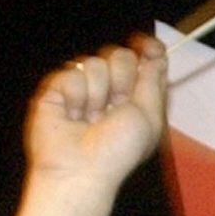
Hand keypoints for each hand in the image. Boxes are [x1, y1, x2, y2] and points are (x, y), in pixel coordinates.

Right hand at [27, 37, 166, 193]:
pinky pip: (71, 73)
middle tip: (116, 106)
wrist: (81, 169)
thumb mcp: (149, 116)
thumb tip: (157, 54)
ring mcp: (82, 87)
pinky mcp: (57, 88)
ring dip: (99, 94)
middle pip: (120, 55)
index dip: (148, 48)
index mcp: (135, 95)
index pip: (143, 59)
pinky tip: (73, 116)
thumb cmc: (119, 150)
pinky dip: (77, 96)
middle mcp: (110, 88)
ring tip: (92, 118)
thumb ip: (153, 82)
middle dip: (123, 79)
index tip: (150, 47)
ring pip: (95, 62)